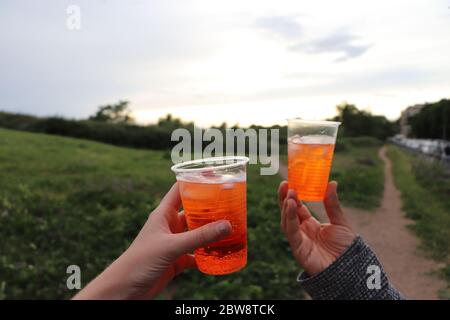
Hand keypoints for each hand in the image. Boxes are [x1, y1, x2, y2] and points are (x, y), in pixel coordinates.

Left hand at [74, 182, 231, 299]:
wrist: (124, 290)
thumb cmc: (140, 262)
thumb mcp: (172, 246)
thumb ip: (199, 237)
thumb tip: (227, 225)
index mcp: (163, 214)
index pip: (180, 190)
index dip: (195, 181)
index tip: (213, 175)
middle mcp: (169, 226)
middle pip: (193, 211)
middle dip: (210, 208)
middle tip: (230, 204)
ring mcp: (173, 243)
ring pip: (196, 233)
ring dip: (211, 232)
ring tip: (231, 227)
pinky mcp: (176, 260)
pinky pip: (196, 254)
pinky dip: (207, 255)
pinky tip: (220, 254)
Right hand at [278, 181, 355, 275]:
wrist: (350, 269)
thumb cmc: (346, 248)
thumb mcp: (340, 222)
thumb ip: (332, 204)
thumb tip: (331, 182)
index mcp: (310, 224)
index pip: (297, 207)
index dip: (293, 195)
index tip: (290, 182)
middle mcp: (302, 231)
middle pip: (288, 213)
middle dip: (285, 198)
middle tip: (285, 184)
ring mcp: (299, 240)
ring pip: (286, 221)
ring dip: (286, 206)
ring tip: (290, 193)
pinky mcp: (298, 249)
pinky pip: (291, 231)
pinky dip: (289, 218)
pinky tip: (291, 206)